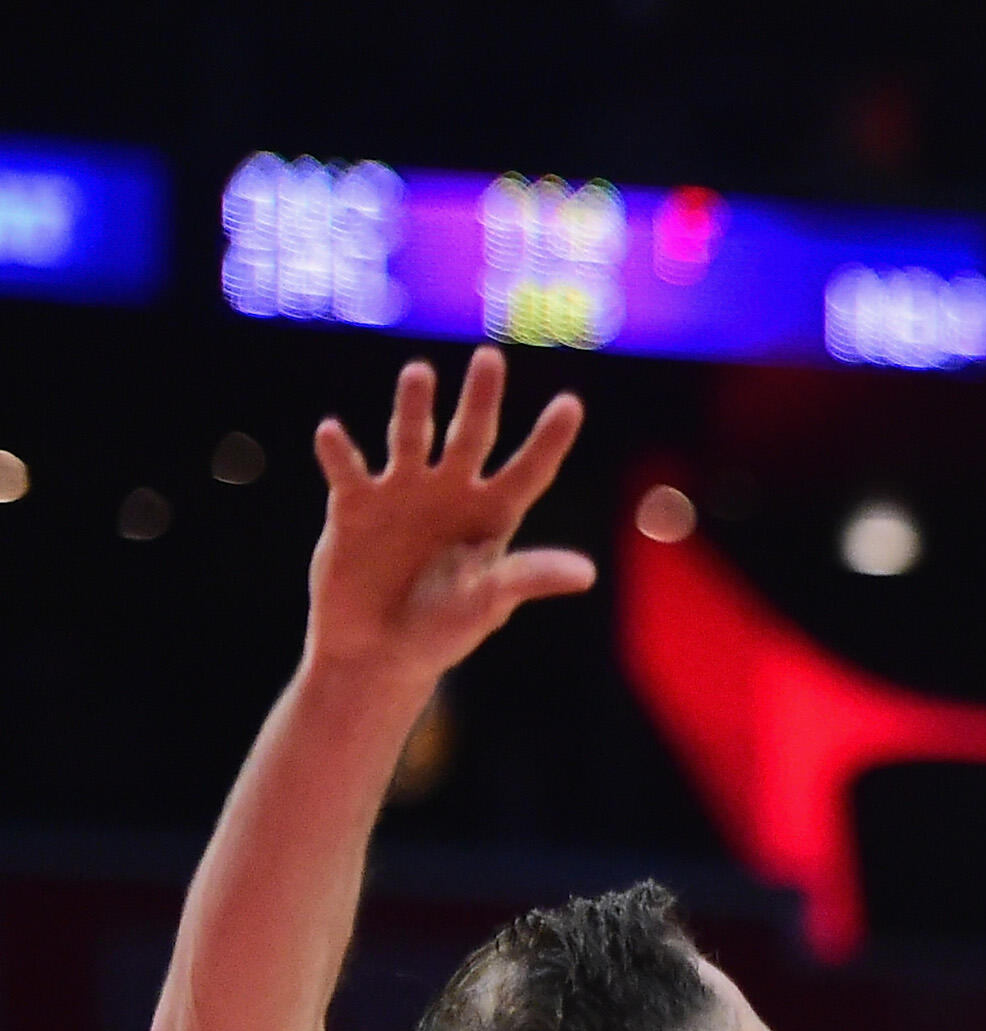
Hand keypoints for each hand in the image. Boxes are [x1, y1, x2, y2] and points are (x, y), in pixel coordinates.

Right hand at [305, 347, 594, 676]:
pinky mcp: (355, 505)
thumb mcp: (487, 603)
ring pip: (410, 438)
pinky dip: (339, 452)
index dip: (549, 440)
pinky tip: (332, 432)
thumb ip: (528, 577)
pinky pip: (347, 470)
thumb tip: (587, 574)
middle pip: (470, 436)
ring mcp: (402, 493)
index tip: (571, 403)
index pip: (529, 470)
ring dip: (414, 408)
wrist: (378, 651)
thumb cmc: (441, 631)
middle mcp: (450, 493)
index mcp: (492, 515)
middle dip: (480, 399)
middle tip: (490, 358)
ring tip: (420, 374)